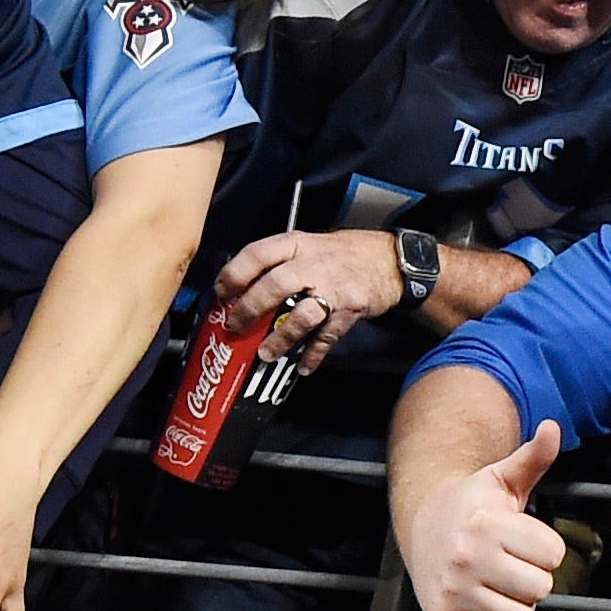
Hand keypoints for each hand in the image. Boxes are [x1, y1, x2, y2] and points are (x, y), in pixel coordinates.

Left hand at [212, 227, 409, 372]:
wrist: (390, 259)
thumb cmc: (342, 254)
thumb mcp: (308, 245)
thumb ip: (279, 263)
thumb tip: (242, 290)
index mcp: (296, 244)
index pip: (257, 254)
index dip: (234, 275)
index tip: (220, 294)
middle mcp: (313, 263)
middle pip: (274, 285)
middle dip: (250, 310)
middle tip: (234, 328)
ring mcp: (334, 287)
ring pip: (301, 315)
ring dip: (280, 338)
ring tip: (265, 354)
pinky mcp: (351, 309)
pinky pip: (327, 337)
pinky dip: (313, 355)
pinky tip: (303, 367)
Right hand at [407, 422, 566, 610]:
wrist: (422, 523)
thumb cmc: (473, 502)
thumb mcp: (503, 477)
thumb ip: (533, 457)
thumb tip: (553, 428)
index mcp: (487, 524)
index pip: (553, 555)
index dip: (545, 548)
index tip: (524, 538)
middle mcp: (466, 558)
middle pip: (540, 589)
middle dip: (533, 577)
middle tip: (511, 561)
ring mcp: (452, 591)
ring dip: (516, 603)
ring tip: (497, 580)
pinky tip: (482, 598)